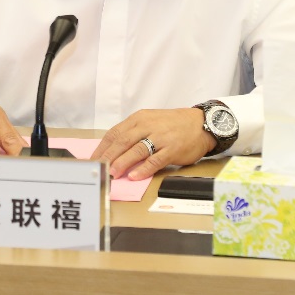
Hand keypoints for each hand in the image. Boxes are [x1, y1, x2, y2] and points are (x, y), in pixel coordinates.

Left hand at [90, 108, 215, 179]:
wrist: (201, 123)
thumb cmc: (173, 124)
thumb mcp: (150, 121)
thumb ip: (133, 133)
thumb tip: (114, 151)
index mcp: (139, 118)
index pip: (115, 133)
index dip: (102, 147)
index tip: (93, 159)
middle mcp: (148, 126)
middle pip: (122, 141)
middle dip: (108, 156)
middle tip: (98, 168)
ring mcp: (160, 137)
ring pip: (137, 150)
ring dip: (122, 162)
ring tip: (112, 173)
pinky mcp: (172, 149)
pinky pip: (155, 160)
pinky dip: (143, 169)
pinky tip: (134, 176)